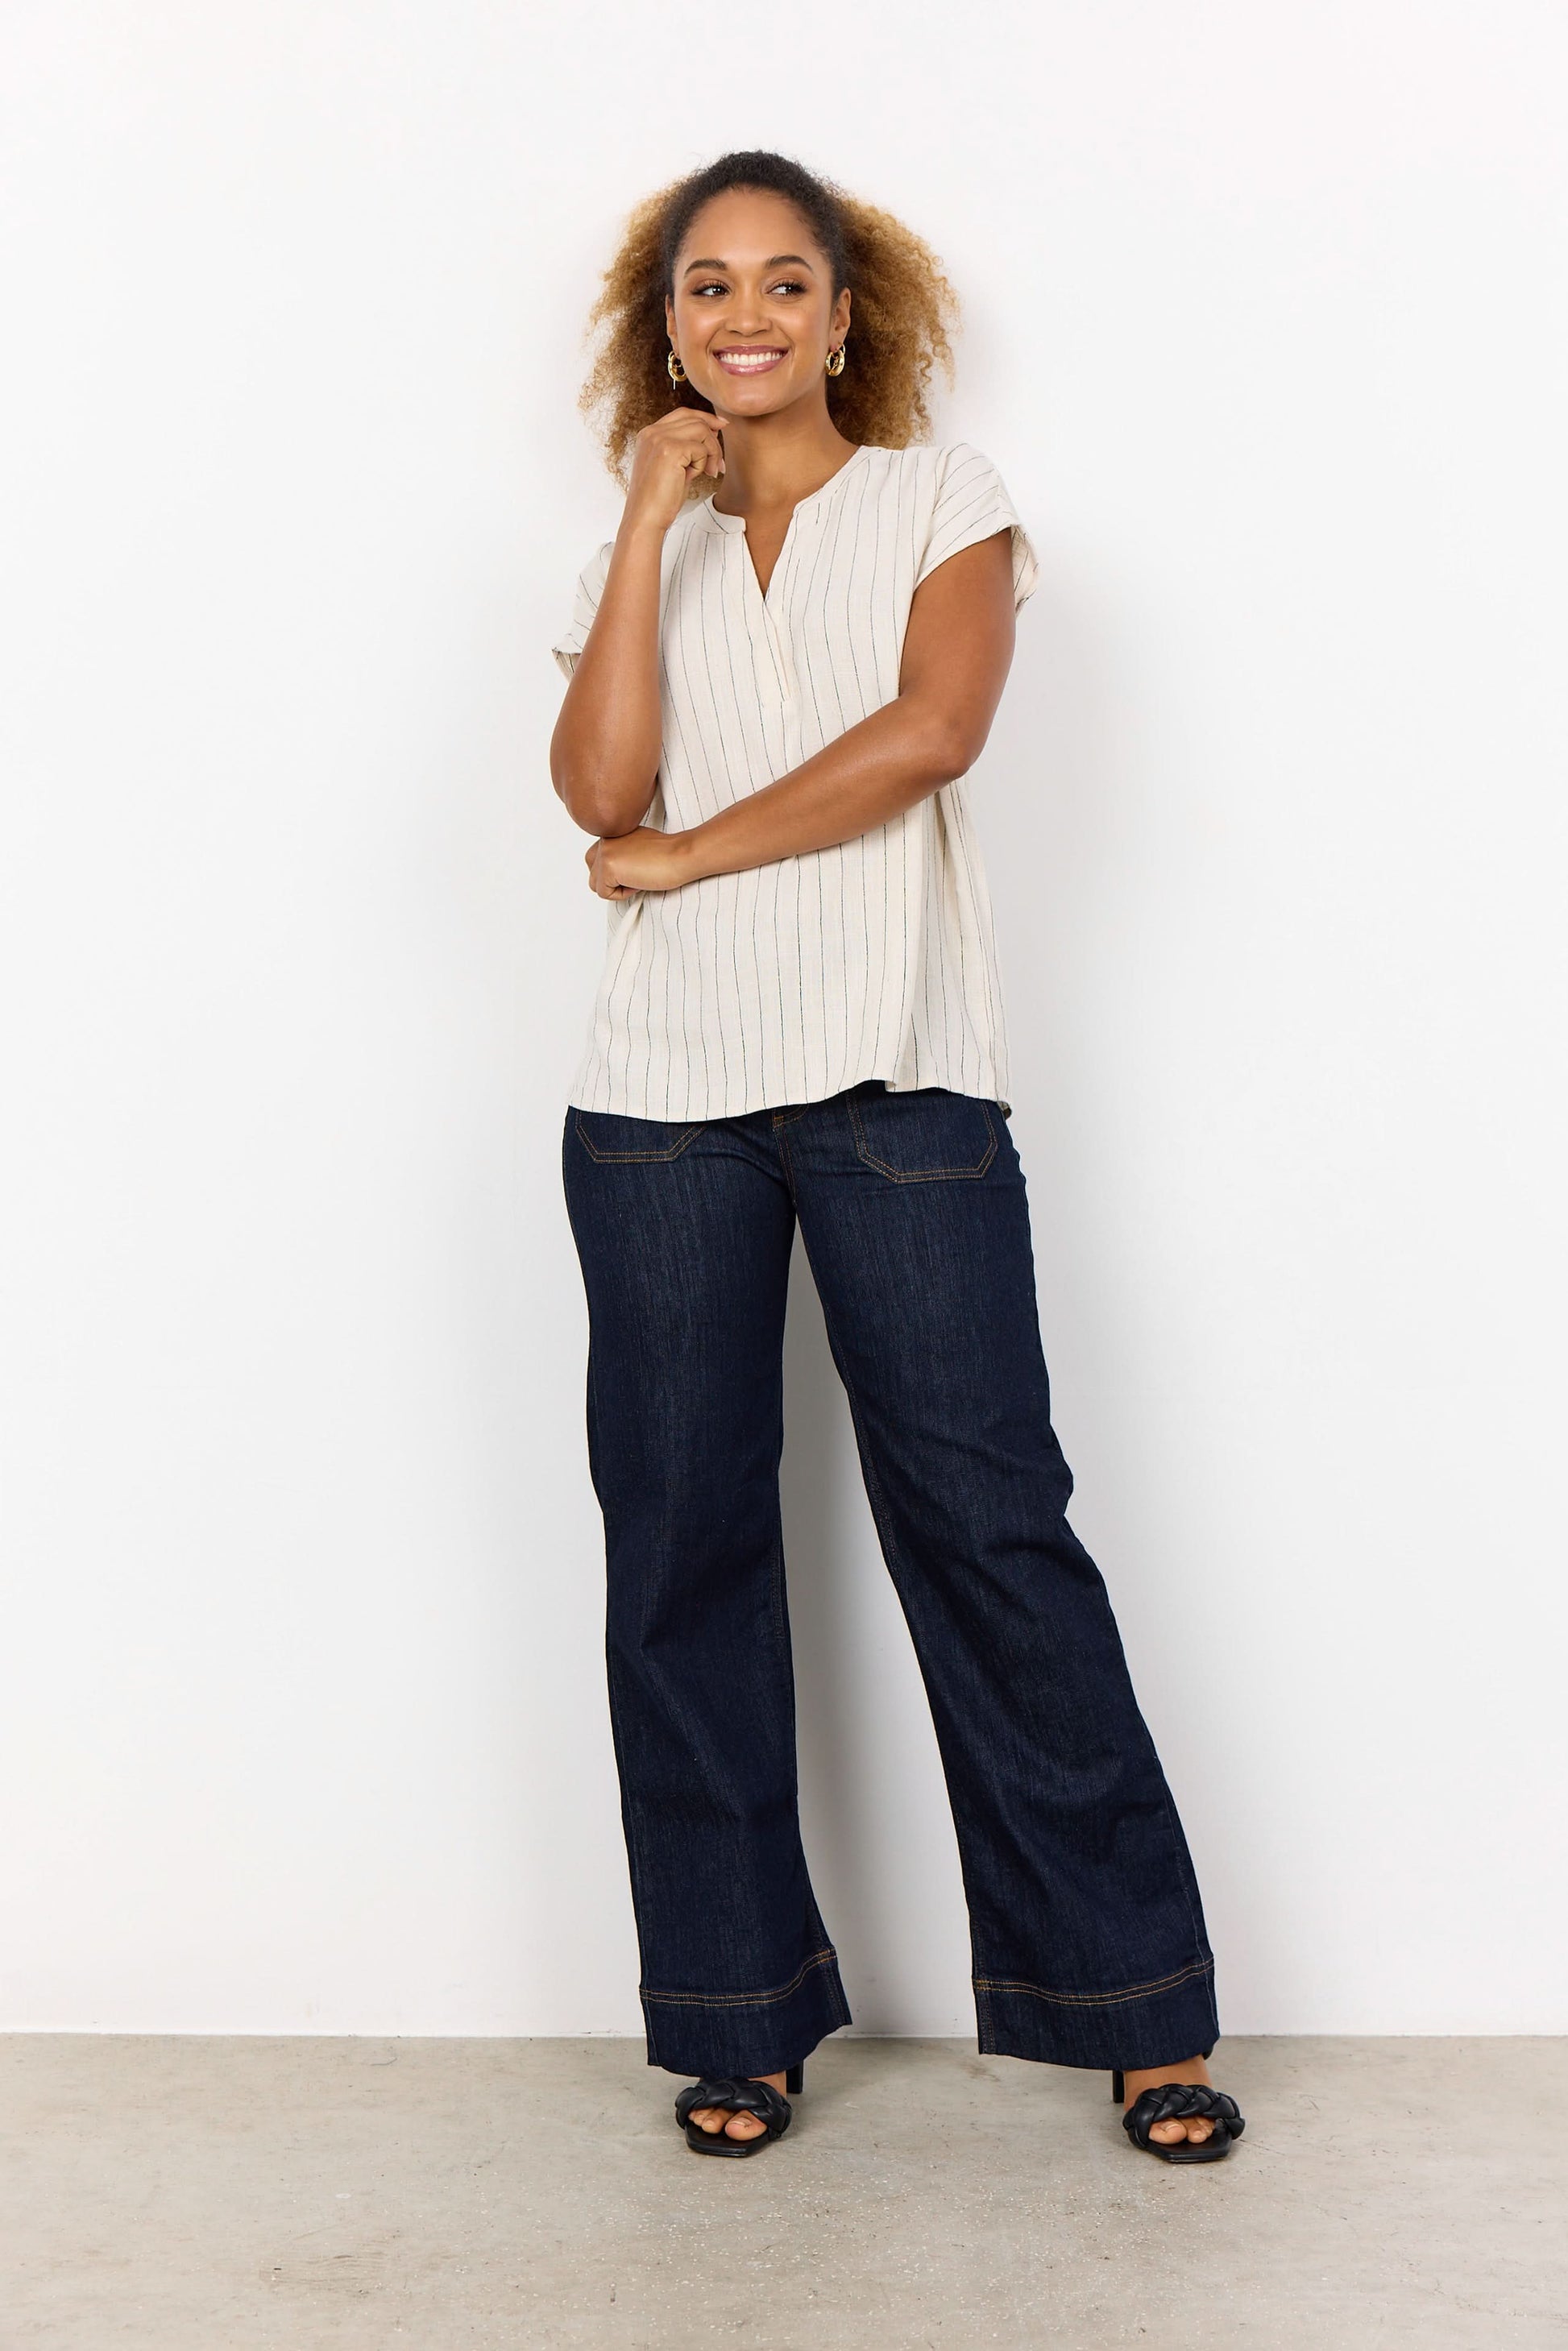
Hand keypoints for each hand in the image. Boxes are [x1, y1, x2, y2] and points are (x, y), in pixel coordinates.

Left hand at [585, 827, 693, 897]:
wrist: (681, 854)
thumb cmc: (668, 853)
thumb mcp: (638, 847)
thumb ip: (621, 853)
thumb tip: (614, 872)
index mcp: (612, 833)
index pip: (597, 861)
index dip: (617, 872)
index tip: (639, 866)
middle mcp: (604, 839)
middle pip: (593, 874)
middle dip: (611, 881)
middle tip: (637, 874)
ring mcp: (604, 852)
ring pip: (596, 885)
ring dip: (617, 888)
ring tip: (638, 876)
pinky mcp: (607, 867)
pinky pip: (605, 894)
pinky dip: (622, 894)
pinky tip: (639, 880)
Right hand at [621, 408, 725, 536]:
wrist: (645, 519)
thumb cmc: (660, 500)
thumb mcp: (673, 467)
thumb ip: (687, 448)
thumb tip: (712, 431)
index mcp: (649, 434)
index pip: (682, 414)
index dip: (705, 418)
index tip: (721, 426)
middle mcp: (652, 432)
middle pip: (695, 419)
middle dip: (713, 440)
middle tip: (718, 465)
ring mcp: (659, 439)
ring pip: (701, 430)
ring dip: (712, 452)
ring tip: (709, 473)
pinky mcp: (670, 449)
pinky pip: (701, 448)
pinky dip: (704, 463)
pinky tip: (694, 478)